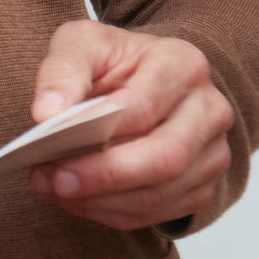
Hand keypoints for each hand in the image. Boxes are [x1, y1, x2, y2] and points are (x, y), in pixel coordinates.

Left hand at [25, 20, 233, 231]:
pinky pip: (154, 214)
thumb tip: (46, 113)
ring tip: (53, 186)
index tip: (53, 140)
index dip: (99, 128)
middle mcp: (209, 110)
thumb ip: (63, 71)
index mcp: (184, 64)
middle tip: (53, 179)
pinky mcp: (200, 187)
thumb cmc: (115, 62)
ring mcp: (211, 153)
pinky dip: (108, 212)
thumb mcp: (83, 44)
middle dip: (103, 175)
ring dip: (99, 200)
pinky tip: (76, 198)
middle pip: (164, 157)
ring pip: (159, 194)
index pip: (144, 106)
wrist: (144, 80)